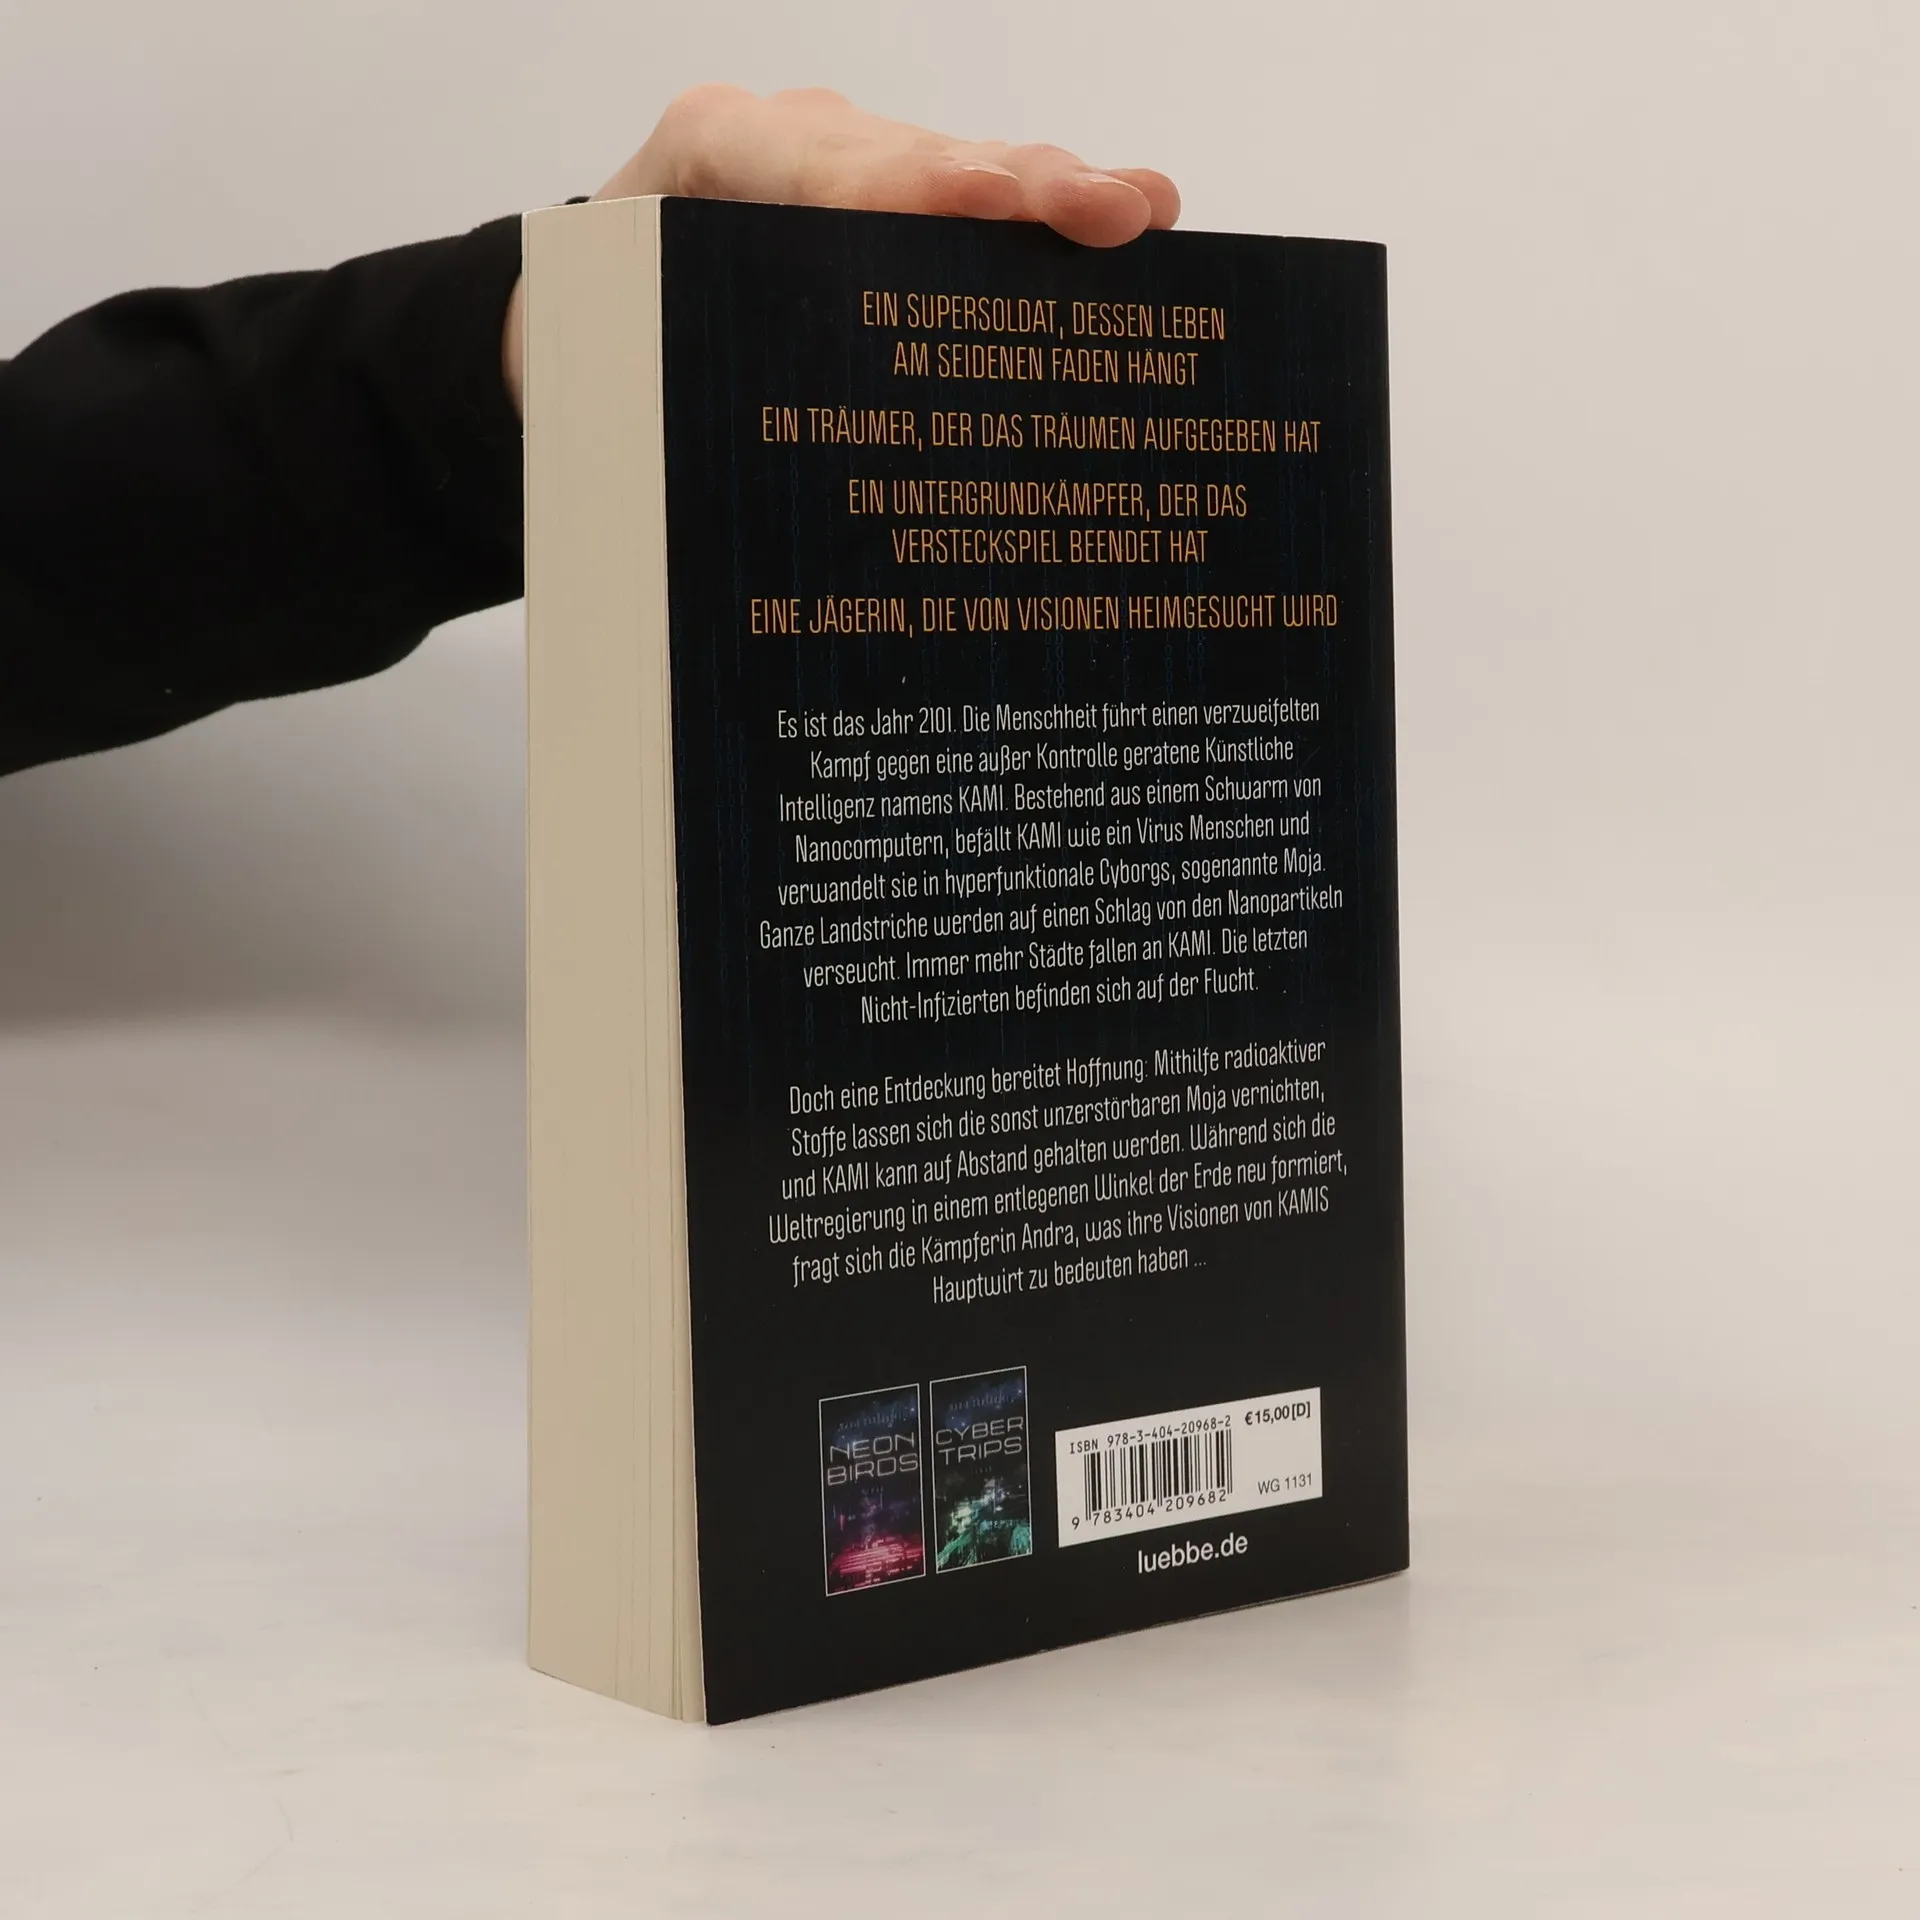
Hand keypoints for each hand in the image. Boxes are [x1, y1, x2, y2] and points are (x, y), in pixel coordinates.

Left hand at [501, 86, 1180, 412]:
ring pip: (960, 173)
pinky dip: (1051, 221)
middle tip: (1108, 212)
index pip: (802, 169)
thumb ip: (657, 396)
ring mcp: (851, 166)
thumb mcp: (605, 368)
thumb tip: (728, 532)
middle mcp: (789, 143)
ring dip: (1056, 195)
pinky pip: (975, 208)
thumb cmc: (598, 349)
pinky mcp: (894, 203)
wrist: (581, 312)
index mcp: (701, 163)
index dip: (897, 188)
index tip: (982, 205)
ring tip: (1146, 211)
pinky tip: (1135, 224)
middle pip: (908, 160)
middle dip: (1012, 184)